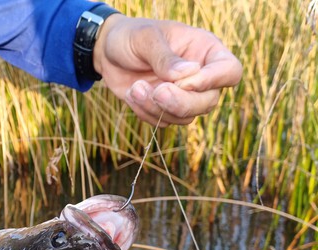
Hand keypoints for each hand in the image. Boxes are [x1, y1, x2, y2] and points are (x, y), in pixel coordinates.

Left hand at [94, 15, 242, 125]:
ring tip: (134, 88)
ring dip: (157, 108)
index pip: (230, 71)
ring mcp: (184, 95)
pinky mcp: (165, 109)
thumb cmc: (130, 37)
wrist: (108, 53)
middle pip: (208, 102)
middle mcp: (200, 76)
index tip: (182, 81)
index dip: (212, 81)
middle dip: (180, 102)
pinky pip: (164, 123)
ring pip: (185, 118)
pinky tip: (131, 93)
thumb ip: (164, 57)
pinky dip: (145, 113)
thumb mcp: (145, 38)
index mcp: (205, 50)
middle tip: (156, 91)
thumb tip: (188, 74)